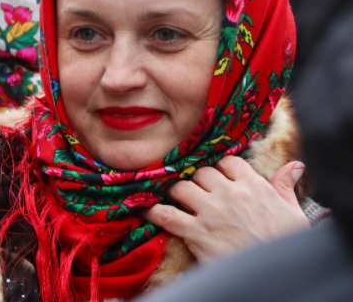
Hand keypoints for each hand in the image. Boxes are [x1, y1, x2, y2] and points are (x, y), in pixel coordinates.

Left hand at [142, 156, 308, 262]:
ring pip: (182, 187)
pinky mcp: (195, 232)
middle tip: (200, 194)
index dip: (222, 169)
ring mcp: (210, 211)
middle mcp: (229, 193)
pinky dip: (153, 212)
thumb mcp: (293, 213)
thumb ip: (285, 186)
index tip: (221, 178)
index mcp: (253, 185)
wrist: (277, 275)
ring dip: (178, 193)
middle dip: (199, 182)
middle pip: (202, 173)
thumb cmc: (287, 244)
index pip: (228, 162)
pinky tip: (144, 209)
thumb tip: (295, 165)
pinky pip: (166, 214)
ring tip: (178, 201)